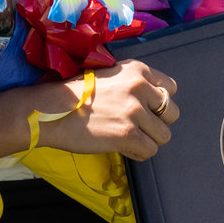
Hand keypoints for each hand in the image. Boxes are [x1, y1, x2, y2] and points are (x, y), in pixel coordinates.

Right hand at [33, 62, 177, 160]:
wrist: (51, 110)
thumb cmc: (75, 95)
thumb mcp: (109, 76)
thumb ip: (134, 85)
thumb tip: (152, 104)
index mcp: (137, 70)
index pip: (170, 88)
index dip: (159, 103)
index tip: (145, 109)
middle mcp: (140, 87)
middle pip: (172, 113)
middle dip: (157, 123)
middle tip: (137, 126)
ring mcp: (135, 111)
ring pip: (163, 135)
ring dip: (147, 140)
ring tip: (126, 137)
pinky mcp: (128, 134)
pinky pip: (150, 150)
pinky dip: (137, 153)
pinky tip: (121, 147)